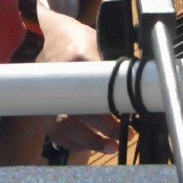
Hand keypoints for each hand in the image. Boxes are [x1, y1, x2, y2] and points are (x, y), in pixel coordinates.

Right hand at [34, 7, 116, 154]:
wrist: (48, 36)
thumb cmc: (78, 39)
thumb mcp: (98, 41)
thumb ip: (112, 63)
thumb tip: (139, 85)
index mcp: (78, 58)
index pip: (97, 84)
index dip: (113, 102)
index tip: (130, 113)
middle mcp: (60, 79)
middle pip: (80, 110)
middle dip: (105, 126)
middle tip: (127, 134)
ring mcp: (49, 94)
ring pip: (65, 125)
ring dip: (89, 140)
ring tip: (111, 147)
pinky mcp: (44, 105)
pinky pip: (54, 131)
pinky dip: (72, 143)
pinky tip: (88, 147)